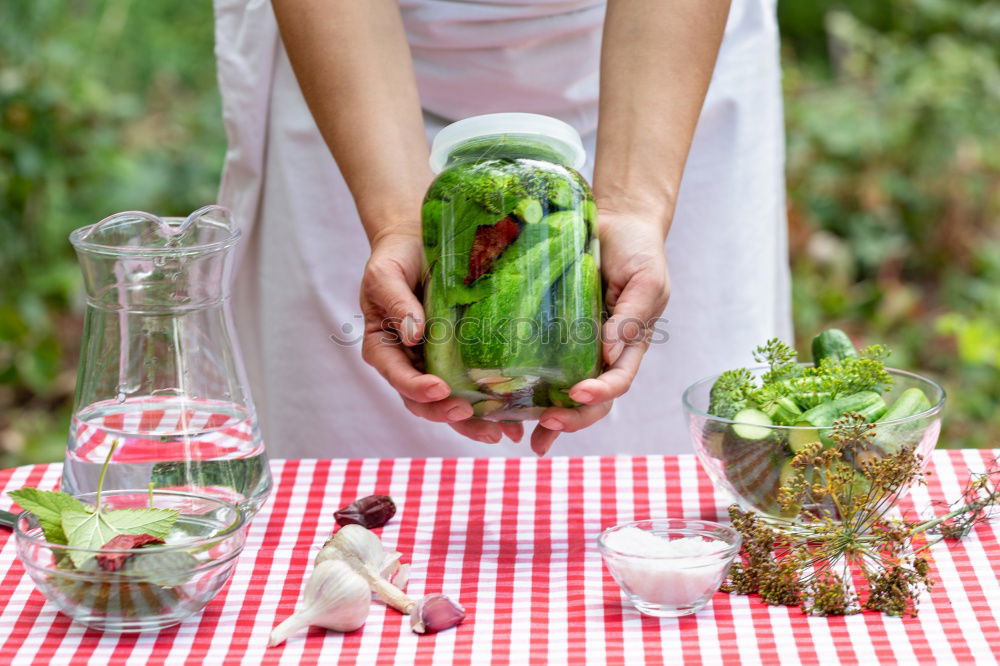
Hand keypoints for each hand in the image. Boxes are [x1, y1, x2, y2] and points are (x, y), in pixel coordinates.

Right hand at [359, 232, 523, 443]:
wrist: (419, 242)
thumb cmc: (396, 258)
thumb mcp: (385, 274)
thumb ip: (395, 302)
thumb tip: (413, 334)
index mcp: (385, 349)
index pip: (397, 376)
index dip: (416, 387)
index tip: (439, 388)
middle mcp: (410, 364)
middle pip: (424, 402)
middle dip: (447, 413)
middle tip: (470, 413)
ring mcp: (436, 365)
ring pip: (451, 404)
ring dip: (472, 422)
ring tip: (498, 432)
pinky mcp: (462, 360)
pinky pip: (475, 389)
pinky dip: (492, 408)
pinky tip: (515, 421)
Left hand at [529, 212, 670, 454]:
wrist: (617, 221)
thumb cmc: (638, 252)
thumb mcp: (645, 281)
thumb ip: (631, 316)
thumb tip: (611, 353)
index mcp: (628, 346)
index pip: (618, 381)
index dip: (600, 393)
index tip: (579, 394)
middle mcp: (602, 353)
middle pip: (590, 400)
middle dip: (571, 417)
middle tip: (547, 423)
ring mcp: (576, 345)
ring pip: (563, 392)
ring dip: (546, 416)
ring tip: (524, 435)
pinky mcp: (551, 332)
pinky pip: (539, 363)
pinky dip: (525, 388)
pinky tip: (505, 406)